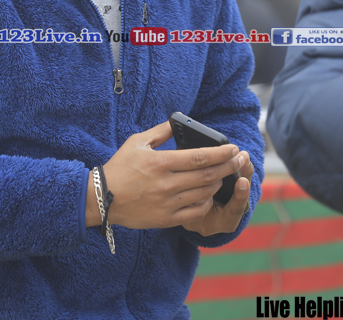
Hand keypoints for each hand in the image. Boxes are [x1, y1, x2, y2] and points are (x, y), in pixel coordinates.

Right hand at [87, 121, 247, 230]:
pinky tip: (209, 193)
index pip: (199, 157)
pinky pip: (195, 212)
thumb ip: (160, 131)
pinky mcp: (166, 219)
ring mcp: (167, 204)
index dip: (221, 153)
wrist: (102, 198)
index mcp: (160, 163)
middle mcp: (166, 184)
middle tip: (240, 160)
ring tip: (225, 175)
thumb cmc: (120, 167)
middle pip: (207, 175)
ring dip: (219, 183)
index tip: (233, 148)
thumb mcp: (137, 142)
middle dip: (228, 167)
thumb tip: (178, 122)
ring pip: (204, 193)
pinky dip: (206, 202)